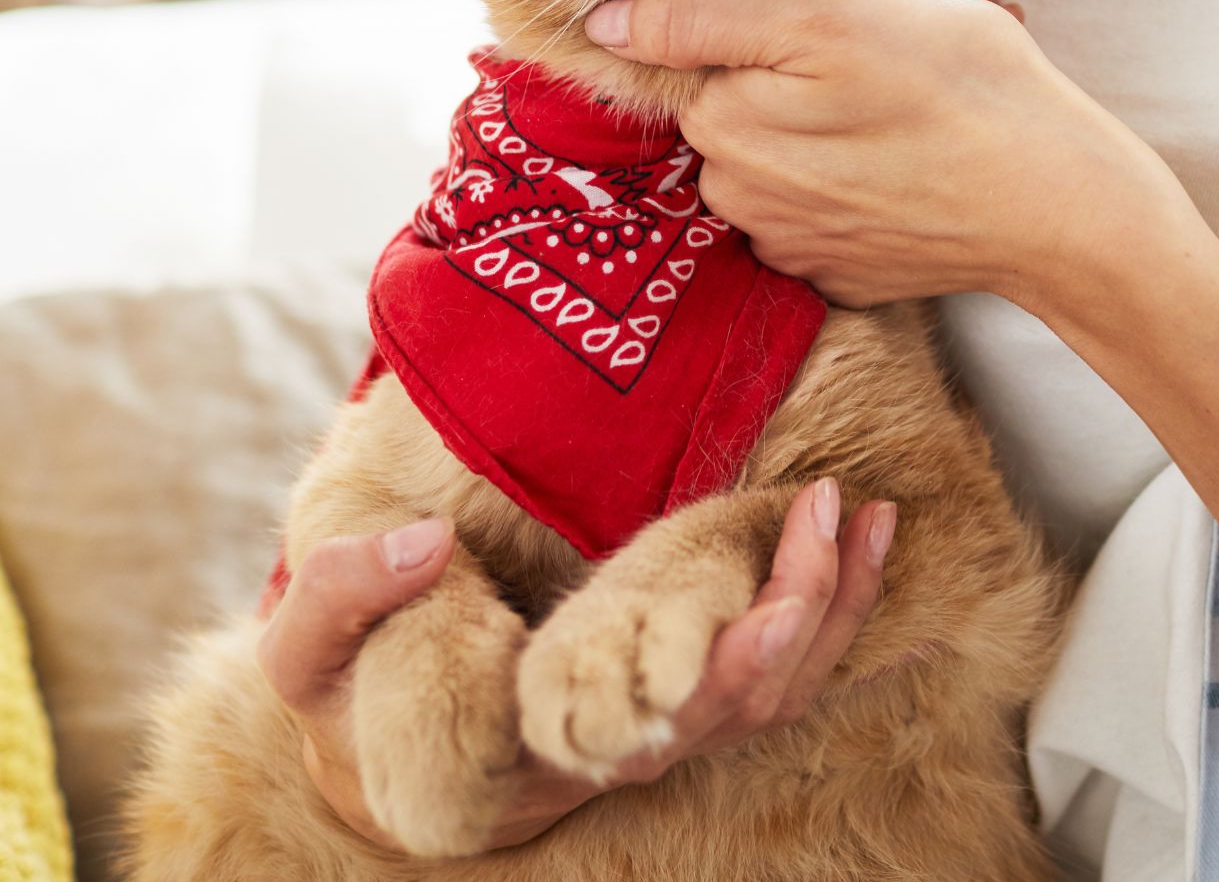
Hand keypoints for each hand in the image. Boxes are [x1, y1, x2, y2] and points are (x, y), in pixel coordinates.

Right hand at [257, 486, 893, 851]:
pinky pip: (772, 664)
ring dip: (833, 607)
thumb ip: (344, 595)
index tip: (759, 610)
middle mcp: (617, 749)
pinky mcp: (675, 687)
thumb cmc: (348, 697)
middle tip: (825, 512)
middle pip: (739, 706)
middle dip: (799, 615)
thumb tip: (422, 540)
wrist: (374, 732)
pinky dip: (825, 608)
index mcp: (542, 748)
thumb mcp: (311, 656)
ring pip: (773, 692)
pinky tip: (856, 542)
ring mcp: (656, 725)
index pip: (648, 728)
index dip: (712, 679)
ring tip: (865, 515)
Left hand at [584, 0, 1201, 313]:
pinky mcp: (840, 270)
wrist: (1064, 205)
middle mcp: (740, 197)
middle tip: (879, 35)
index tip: (819, 3)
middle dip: (792, 59)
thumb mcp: (832, 15)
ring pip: (779, 146)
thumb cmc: (961, 89)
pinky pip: (819, 198)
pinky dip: (851, 168)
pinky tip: (905, 150)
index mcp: (724, 126)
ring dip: (823, 112)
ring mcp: (792, 243)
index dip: (751, 10)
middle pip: (736, 98)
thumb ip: (703, 16)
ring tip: (903, 91)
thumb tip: (601, 22)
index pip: (690, 48)